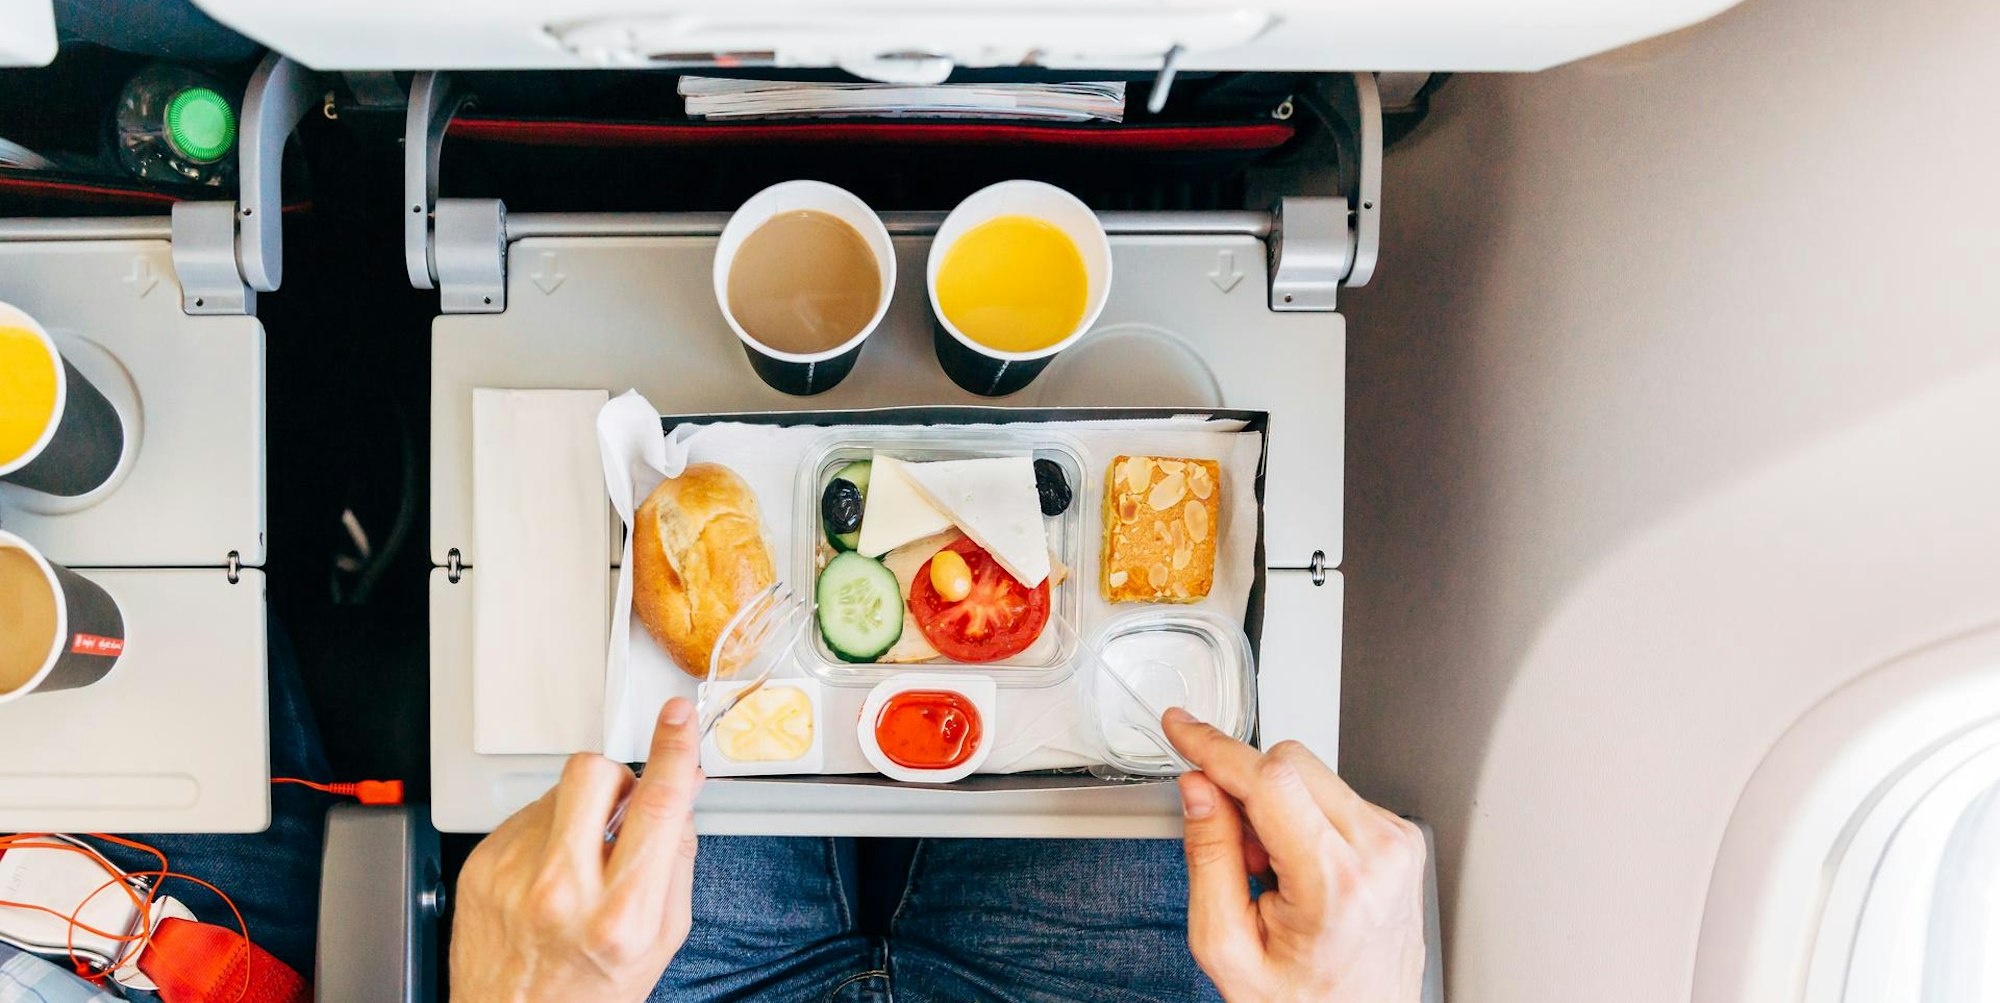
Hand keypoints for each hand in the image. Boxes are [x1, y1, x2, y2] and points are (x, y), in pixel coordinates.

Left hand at [450, 698, 704, 1002]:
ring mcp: (513, 875)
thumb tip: (681, 796)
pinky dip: (545, 832)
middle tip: (622, 807)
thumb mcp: (662, 939)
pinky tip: (547, 872)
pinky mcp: (481, 866)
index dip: (673, 751)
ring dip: (579, 809)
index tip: (677, 719)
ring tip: (579, 859)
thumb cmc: (589, 992)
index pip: (656, 808)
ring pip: (558, 789)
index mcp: (619, 914)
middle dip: (618, 777)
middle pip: (595, 774)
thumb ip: (676, 862)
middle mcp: (561, 891)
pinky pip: (525, 814)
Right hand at [1164, 708, 1425, 1002]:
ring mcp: (1397, 842)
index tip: (1182, 728)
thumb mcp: (1227, 945)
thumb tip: (1198, 788)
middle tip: (1239, 854)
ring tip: (1275, 873)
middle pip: (1290, 762)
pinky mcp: (1401, 837)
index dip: (1215, 747)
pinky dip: (1304, 818)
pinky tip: (1302, 870)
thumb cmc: (1301, 1001)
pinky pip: (1335, 793)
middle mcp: (1378, 853)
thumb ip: (1208, 858)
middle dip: (1246, 791)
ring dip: (1276, 807)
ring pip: (1312, 772)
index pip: (1269, 780)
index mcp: (1335, 883)